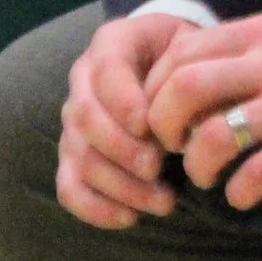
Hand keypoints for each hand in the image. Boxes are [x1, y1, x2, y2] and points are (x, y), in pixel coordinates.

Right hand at [57, 12, 188, 228]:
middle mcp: (83, 79)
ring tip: (164, 201)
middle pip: (86, 118)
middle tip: (159, 170)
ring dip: (120, 185)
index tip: (150, 127)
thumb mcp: (192, 45)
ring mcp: (74, 119)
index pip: (106, 72)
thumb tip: (189, 122)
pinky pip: (69, 186)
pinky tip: (130, 217)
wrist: (169, 59)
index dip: (124, 102)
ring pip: (79, 157)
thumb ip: (186, 72)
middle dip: (122, 150)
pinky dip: (95, 208)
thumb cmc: (186, 54)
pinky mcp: (73, 155)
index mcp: (112, 43)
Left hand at [142, 9, 261, 209]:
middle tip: (173, 147)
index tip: (163, 112)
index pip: (179, 52)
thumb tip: (201, 80)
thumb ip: (250, 51)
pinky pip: (255, 174)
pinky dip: (238, 193)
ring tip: (207, 176)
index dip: (155, 87)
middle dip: (162, 126)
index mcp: (261, 33)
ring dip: (196, 166)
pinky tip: (245, 195)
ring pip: (211, 136)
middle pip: (182, 89)